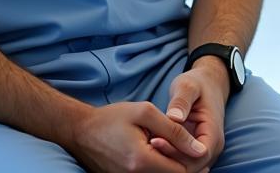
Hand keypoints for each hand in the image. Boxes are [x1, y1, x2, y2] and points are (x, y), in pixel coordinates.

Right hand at [66, 100, 207, 172]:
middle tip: (192, 151)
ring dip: (172, 167)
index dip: (192, 160)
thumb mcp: (146, 113)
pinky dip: (159, 169)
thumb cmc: (113, 117)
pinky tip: (162, 155)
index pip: (180, 172)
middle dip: (185, 166)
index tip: (197, 147)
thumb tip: (198, 149)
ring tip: (178, 151)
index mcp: (141, 161)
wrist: (81, 131)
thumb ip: (174, 130)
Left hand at [149, 61, 228, 172]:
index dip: (176, 153)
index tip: (155, 140)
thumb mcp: (188, 86)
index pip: (198, 156)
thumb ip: (181, 100)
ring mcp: (204, 152)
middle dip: (168, 158)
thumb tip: (174, 117)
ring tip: (149, 142)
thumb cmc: (198, 84)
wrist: (208, 84)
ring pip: (185, 167)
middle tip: (148, 142)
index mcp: (213, 132)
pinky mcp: (194, 152)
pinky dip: (168, 158)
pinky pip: (181, 163)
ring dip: (166, 160)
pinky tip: (154, 145)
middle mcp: (212, 147)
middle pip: (190, 167)